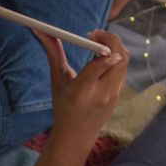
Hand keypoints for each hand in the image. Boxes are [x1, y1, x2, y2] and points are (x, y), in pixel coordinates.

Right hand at [34, 29, 128, 144]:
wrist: (77, 134)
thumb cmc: (63, 106)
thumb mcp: (57, 81)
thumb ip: (53, 54)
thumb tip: (42, 31)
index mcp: (81, 92)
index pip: (98, 67)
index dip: (102, 48)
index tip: (91, 35)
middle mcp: (101, 94)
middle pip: (118, 59)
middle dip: (110, 40)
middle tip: (94, 34)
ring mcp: (113, 95)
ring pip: (123, 61)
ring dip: (113, 46)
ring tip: (96, 42)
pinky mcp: (119, 93)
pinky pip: (122, 68)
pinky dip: (115, 55)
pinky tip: (102, 54)